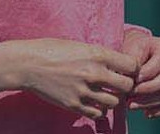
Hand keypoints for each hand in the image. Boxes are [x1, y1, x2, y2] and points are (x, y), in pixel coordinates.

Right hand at [7, 38, 139, 118]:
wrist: (27, 64)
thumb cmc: (51, 50)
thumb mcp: (80, 45)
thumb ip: (100, 55)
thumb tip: (118, 63)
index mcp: (97, 54)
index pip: (132, 65)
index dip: (132, 68)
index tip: (126, 70)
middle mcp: (94, 73)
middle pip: (128, 86)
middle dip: (126, 85)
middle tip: (118, 84)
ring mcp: (84, 91)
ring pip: (115, 102)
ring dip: (112, 98)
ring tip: (104, 93)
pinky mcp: (74, 105)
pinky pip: (99, 114)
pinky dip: (100, 110)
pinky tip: (93, 101)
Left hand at [120, 29, 159, 118]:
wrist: (134, 54)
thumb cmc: (131, 51)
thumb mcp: (130, 50)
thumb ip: (132, 62)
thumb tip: (132, 79)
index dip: (147, 73)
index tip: (132, 80)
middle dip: (148, 90)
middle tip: (130, 95)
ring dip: (148, 102)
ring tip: (130, 105)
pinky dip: (156, 110)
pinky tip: (145, 113)